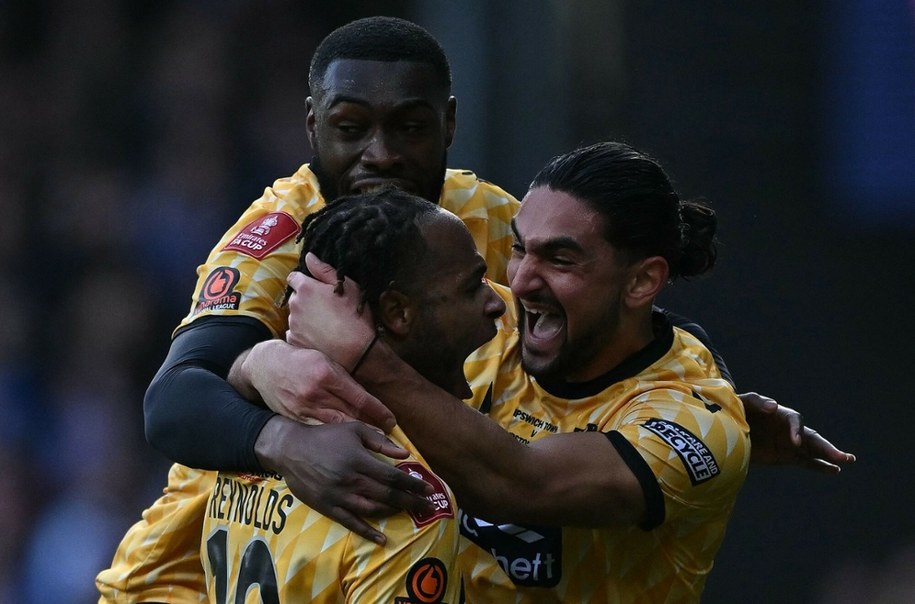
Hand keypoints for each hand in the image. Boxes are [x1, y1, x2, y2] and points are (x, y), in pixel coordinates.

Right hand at [232, 340, 394, 431]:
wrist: (266, 366)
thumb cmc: (301, 361)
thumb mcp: (326, 361)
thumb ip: (345, 380)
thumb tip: (368, 400)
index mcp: (326, 374)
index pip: (359, 397)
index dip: (378, 411)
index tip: (392, 421)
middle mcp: (315, 392)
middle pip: (349, 415)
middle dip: (371, 427)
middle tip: (387, 438)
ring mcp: (303, 408)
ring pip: (335, 427)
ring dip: (356, 437)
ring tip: (373, 446)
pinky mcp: (294, 419)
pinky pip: (319, 432)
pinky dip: (334, 440)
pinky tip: (346, 448)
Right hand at [255, 416, 434, 544]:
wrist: (291, 449)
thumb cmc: (326, 437)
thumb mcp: (354, 430)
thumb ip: (380, 441)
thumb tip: (405, 453)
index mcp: (359, 460)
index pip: (393, 476)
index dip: (412, 484)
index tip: (428, 489)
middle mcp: (351, 481)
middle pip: (387, 495)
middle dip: (410, 501)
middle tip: (427, 506)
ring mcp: (339, 496)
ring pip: (372, 509)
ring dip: (393, 513)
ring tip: (408, 512)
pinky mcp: (328, 507)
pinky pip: (351, 523)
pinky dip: (368, 532)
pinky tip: (382, 538)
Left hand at [286, 254, 375, 370]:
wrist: (357, 351)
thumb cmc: (355, 316)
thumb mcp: (347, 287)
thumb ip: (324, 270)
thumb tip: (309, 257)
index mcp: (306, 288)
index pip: (294, 277)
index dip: (304, 282)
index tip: (316, 289)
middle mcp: (295, 304)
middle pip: (295, 298)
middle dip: (305, 300)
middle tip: (325, 308)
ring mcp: (293, 324)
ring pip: (295, 316)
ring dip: (304, 318)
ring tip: (324, 325)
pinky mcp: (294, 341)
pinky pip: (295, 334)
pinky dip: (303, 334)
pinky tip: (319, 337)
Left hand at [741, 392, 855, 472]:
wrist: (729, 430)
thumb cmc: (738, 411)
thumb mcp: (745, 401)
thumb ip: (758, 401)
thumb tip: (774, 406)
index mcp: (782, 415)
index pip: (796, 420)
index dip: (797, 430)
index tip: (795, 442)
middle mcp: (790, 430)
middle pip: (812, 438)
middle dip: (827, 447)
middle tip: (844, 456)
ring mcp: (789, 444)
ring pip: (814, 451)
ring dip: (830, 456)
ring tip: (847, 460)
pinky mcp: (785, 457)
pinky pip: (806, 462)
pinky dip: (819, 466)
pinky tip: (834, 470)